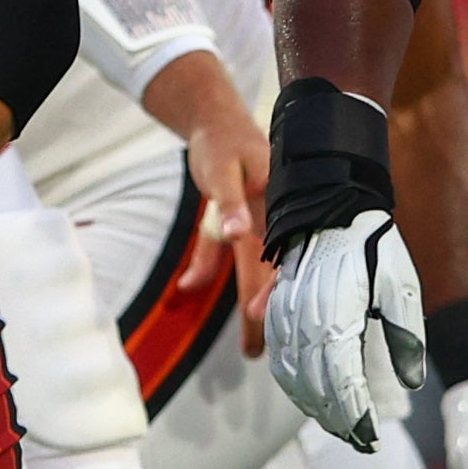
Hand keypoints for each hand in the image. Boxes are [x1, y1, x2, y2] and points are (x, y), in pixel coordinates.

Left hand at [167, 72, 274, 355]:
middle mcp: (273, 217)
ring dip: (250, 303)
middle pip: (270, 270)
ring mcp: (258, 221)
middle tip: (259, 350)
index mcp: (276, 205)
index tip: (259, 316)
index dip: (272, 287)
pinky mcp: (238, 222)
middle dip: (264, 310)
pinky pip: (228, 254)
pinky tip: (190, 290)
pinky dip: (211, 270)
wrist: (215, 118)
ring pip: (255, 269)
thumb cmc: (221, 140)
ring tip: (252, 345)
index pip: (277, 254)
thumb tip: (239, 235)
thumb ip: (229, 204)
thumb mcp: (221, 168)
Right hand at [264, 207, 425, 451]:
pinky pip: (278, 354)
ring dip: (312, 404)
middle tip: (357, 437)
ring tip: (336, 422)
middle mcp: (306, 322)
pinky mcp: (276, 309)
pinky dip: (291, 380)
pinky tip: (306, 393)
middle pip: (315, 387)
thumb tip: (411, 381)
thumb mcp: (400, 286)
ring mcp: (286, 316)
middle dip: (336, 418)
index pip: (343, 384)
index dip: (355, 416)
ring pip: (292, 375)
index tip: (370, 437)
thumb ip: (405, 336)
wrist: (329, 204)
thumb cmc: (372, 244)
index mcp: (339, 319)